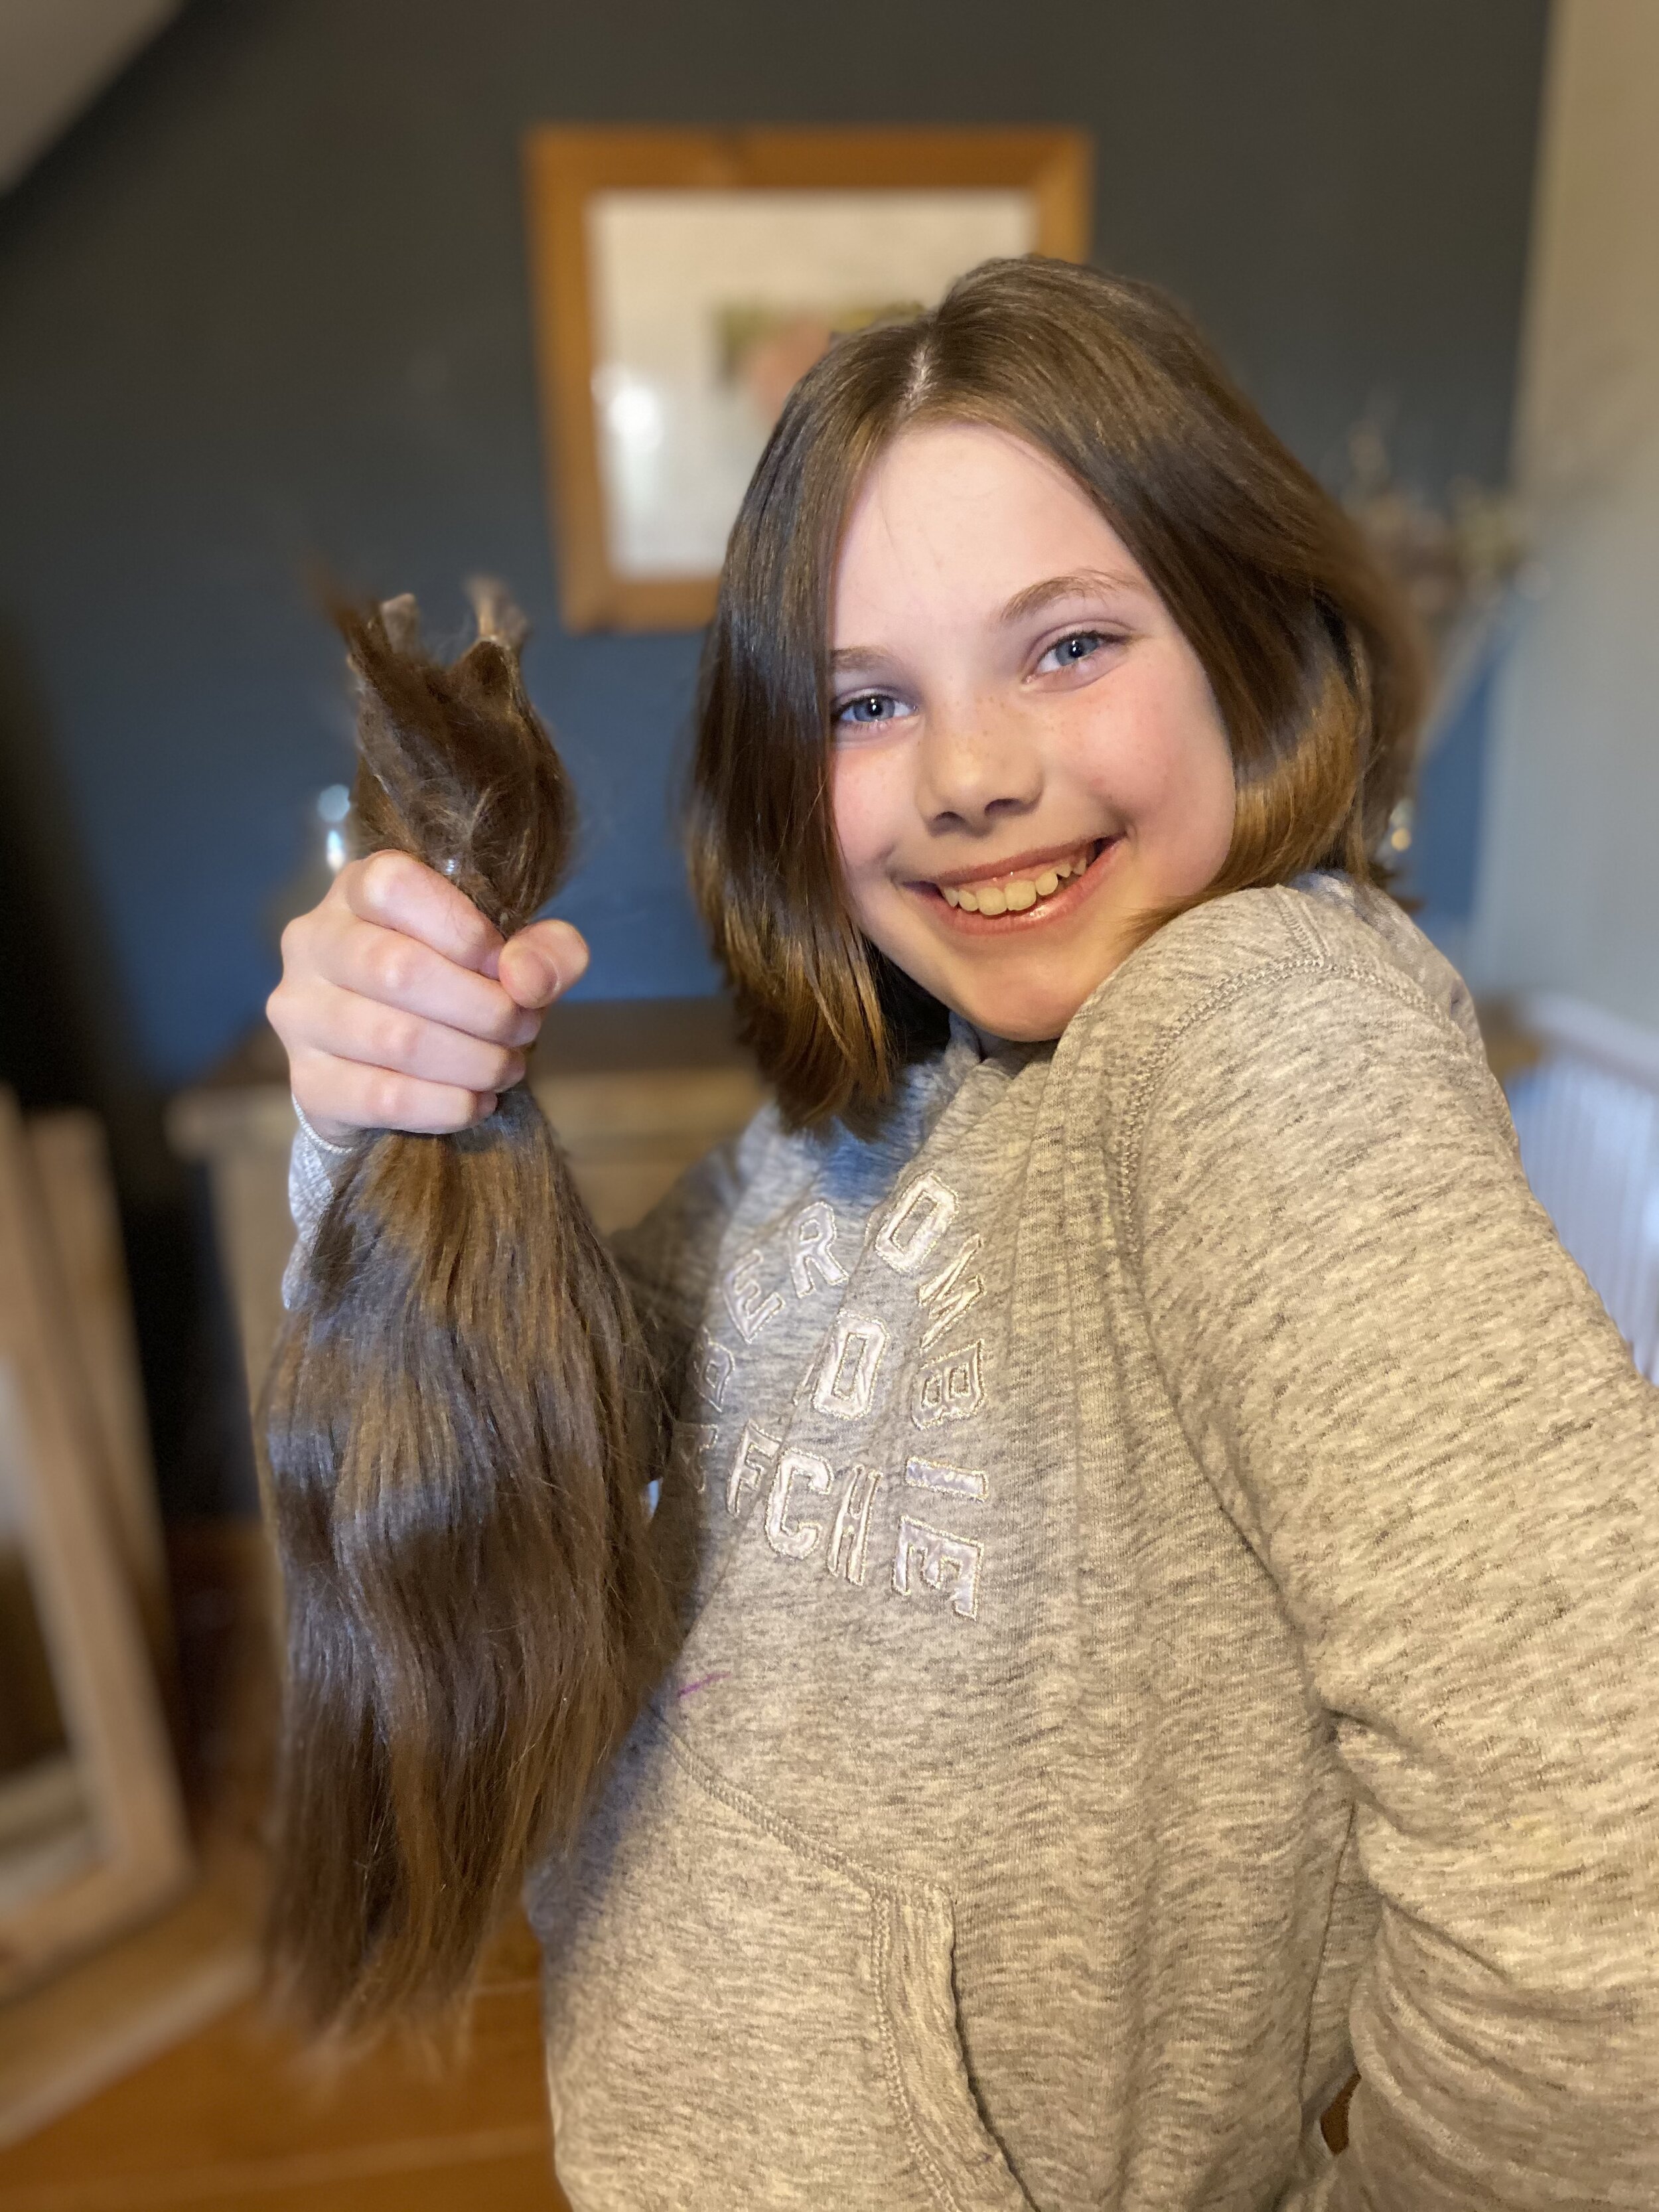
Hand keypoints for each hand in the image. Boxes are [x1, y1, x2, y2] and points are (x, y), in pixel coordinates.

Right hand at [266, 851, 588, 1142]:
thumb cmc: (454, 986)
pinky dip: (447, 1105)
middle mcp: (313, 941)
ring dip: (473, 1061)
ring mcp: (300, 1013)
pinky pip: (383, 1098)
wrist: (388, 1067)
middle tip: (523, 1029)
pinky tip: (476, 1102)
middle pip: (399, 969)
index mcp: (357, 889)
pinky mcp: (307, 1081)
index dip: (463, 930)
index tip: (505, 968)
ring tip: (506, 1067)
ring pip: (395, 1039)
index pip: (393, 886)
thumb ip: (544, 950)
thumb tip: (527, 980)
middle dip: (485, 1009)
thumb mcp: (512, 955)